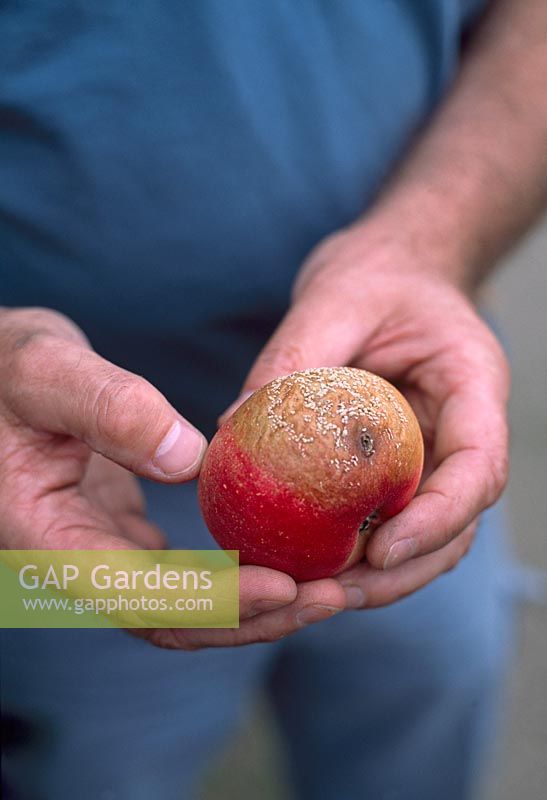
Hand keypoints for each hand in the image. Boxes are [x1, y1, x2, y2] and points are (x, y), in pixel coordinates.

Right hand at [0, 308, 344, 647]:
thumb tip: (188, 457)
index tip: (286, 587)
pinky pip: (178, 573)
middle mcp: (71, 558)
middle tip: (332, 597)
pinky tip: (280, 555)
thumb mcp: (44, 370)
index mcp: (43, 535)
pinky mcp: (117, 533)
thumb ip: (106, 408)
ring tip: (325, 587)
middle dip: (252, 618)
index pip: (137, 594)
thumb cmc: (3, 368)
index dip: (214, 604)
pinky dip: (231, 575)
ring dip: (250, 605)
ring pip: (179, 604)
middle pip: (170, 618)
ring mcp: (96, 549)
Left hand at [225, 226, 509, 608]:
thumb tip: (231, 428)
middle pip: (458, 521)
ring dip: (382, 572)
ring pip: (428, 532)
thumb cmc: (375, 275)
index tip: (382, 549)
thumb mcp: (333, 299)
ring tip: (321, 591)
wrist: (393, 268)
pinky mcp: (404, 462)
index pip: (478, 467)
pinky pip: (389, 512)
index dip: (438, 520)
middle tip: (340, 592)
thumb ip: (292, 359)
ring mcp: (437, 451)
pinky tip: (312, 559)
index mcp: (471, 384)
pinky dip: (359, 544)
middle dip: (406, 568)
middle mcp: (464, 429)